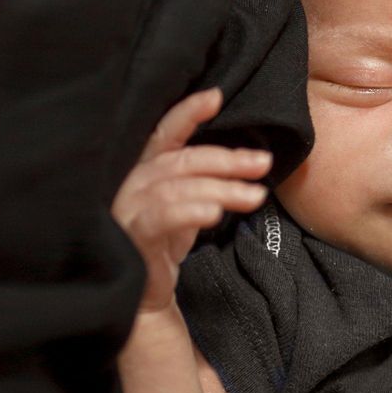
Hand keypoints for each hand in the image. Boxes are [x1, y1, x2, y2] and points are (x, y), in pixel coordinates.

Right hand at [112, 88, 271, 311]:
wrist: (142, 296)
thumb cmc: (165, 241)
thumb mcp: (188, 202)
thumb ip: (205, 178)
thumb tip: (251, 159)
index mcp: (145, 169)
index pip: (166, 134)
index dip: (188, 113)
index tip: (217, 97)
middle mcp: (132, 183)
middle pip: (182, 162)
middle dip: (226, 160)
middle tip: (264, 163)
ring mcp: (127, 210)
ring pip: (177, 188)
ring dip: (221, 189)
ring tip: (255, 196)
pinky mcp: (130, 239)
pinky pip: (160, 219)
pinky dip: (188, 212)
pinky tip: (215, 213)